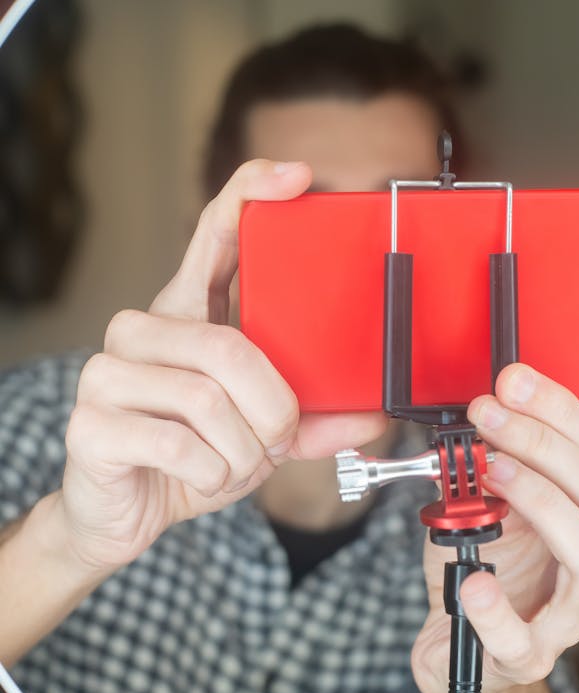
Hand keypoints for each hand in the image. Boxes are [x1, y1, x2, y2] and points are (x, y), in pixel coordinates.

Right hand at [59, 160, 385, 573]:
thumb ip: (310, 421)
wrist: (124, 514)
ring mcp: (107, 371)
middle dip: (273, 410)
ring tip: (235, 463)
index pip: (213, 234)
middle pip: (231, 348)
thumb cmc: (192, 460)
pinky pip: (179, 445)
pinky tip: (203, 478)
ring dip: (243, 452)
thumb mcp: (260, 437)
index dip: (252, 194)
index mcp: (185, 315)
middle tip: (276, 438)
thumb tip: (372, 417)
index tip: (300, 178)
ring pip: (208, 402)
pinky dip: (212, 474)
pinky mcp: (91, 423)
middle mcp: (140, 329)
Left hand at [412, 363, 578, 692]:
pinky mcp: (529, 656)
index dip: (558, 410)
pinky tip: (473, 582)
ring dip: (542, 503)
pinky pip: (521, 638)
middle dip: (543, 443)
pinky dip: (495, 610)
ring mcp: (570, 614)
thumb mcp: (480, 506)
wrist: (458, 648)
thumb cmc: (479, 571)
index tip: (513, 381)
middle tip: (488, 415)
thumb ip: (485, 467)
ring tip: (493, 475)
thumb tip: (478, 415)